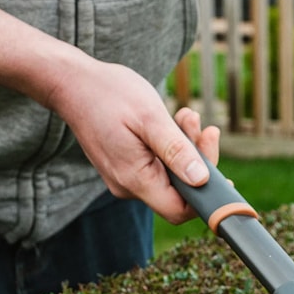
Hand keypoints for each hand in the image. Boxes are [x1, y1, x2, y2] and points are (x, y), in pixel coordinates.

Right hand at [47, 55, 219, 223]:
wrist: (71, 83)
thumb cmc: (108, 94)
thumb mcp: (149, 118)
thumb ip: (176, 151)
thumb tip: (201, 180)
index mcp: (134, 179)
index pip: (178, 210)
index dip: (205, 198)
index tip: (223, 174)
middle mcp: (128, 187)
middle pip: (178, 192)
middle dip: (198, 161)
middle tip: (204, 128)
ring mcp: (125, 178)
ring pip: (170, 176)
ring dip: (186, 148)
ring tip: (187, 116)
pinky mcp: (126, 167)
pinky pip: (157, 166)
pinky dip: (171, 146)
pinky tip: (174, 122)